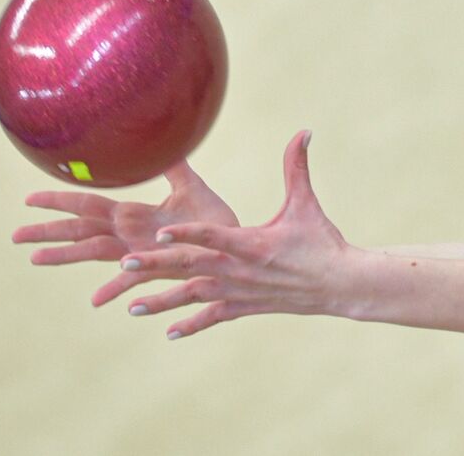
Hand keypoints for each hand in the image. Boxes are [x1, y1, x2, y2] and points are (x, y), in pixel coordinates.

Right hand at [12, 158, 240, 305]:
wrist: (237, 244)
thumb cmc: (213, 220)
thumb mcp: (190, 186)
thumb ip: (173, 165)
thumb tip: (162, 138)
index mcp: (133, 215)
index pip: (87, 205)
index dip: (60, 201)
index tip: (29, 199)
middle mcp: (130, 236)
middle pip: (80, 231)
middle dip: (48, 232)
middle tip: (14, 235)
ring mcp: (141, 254)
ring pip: (95, 253)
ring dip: (65, 257)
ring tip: (35, 259)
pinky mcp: (159, 268)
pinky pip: (135, 279)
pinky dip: (116, 287)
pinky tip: (97, 300)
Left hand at [117, 129, 354, 339]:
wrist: (339, 284)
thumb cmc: (322, 240)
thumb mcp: (306, 203)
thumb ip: (296, 167)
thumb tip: (304, 131)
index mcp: (252, 243)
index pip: (214, 236)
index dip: (187, 234)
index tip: (159, 234)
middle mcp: (241, 270)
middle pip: (192, 266)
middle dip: (156, 266)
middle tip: (124, 262)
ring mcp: (241, 291)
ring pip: (195, 296)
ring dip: (163, 302)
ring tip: (131, 306)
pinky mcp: (246, 306)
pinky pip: (214, 316)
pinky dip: (191, 325)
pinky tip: (169, 333)